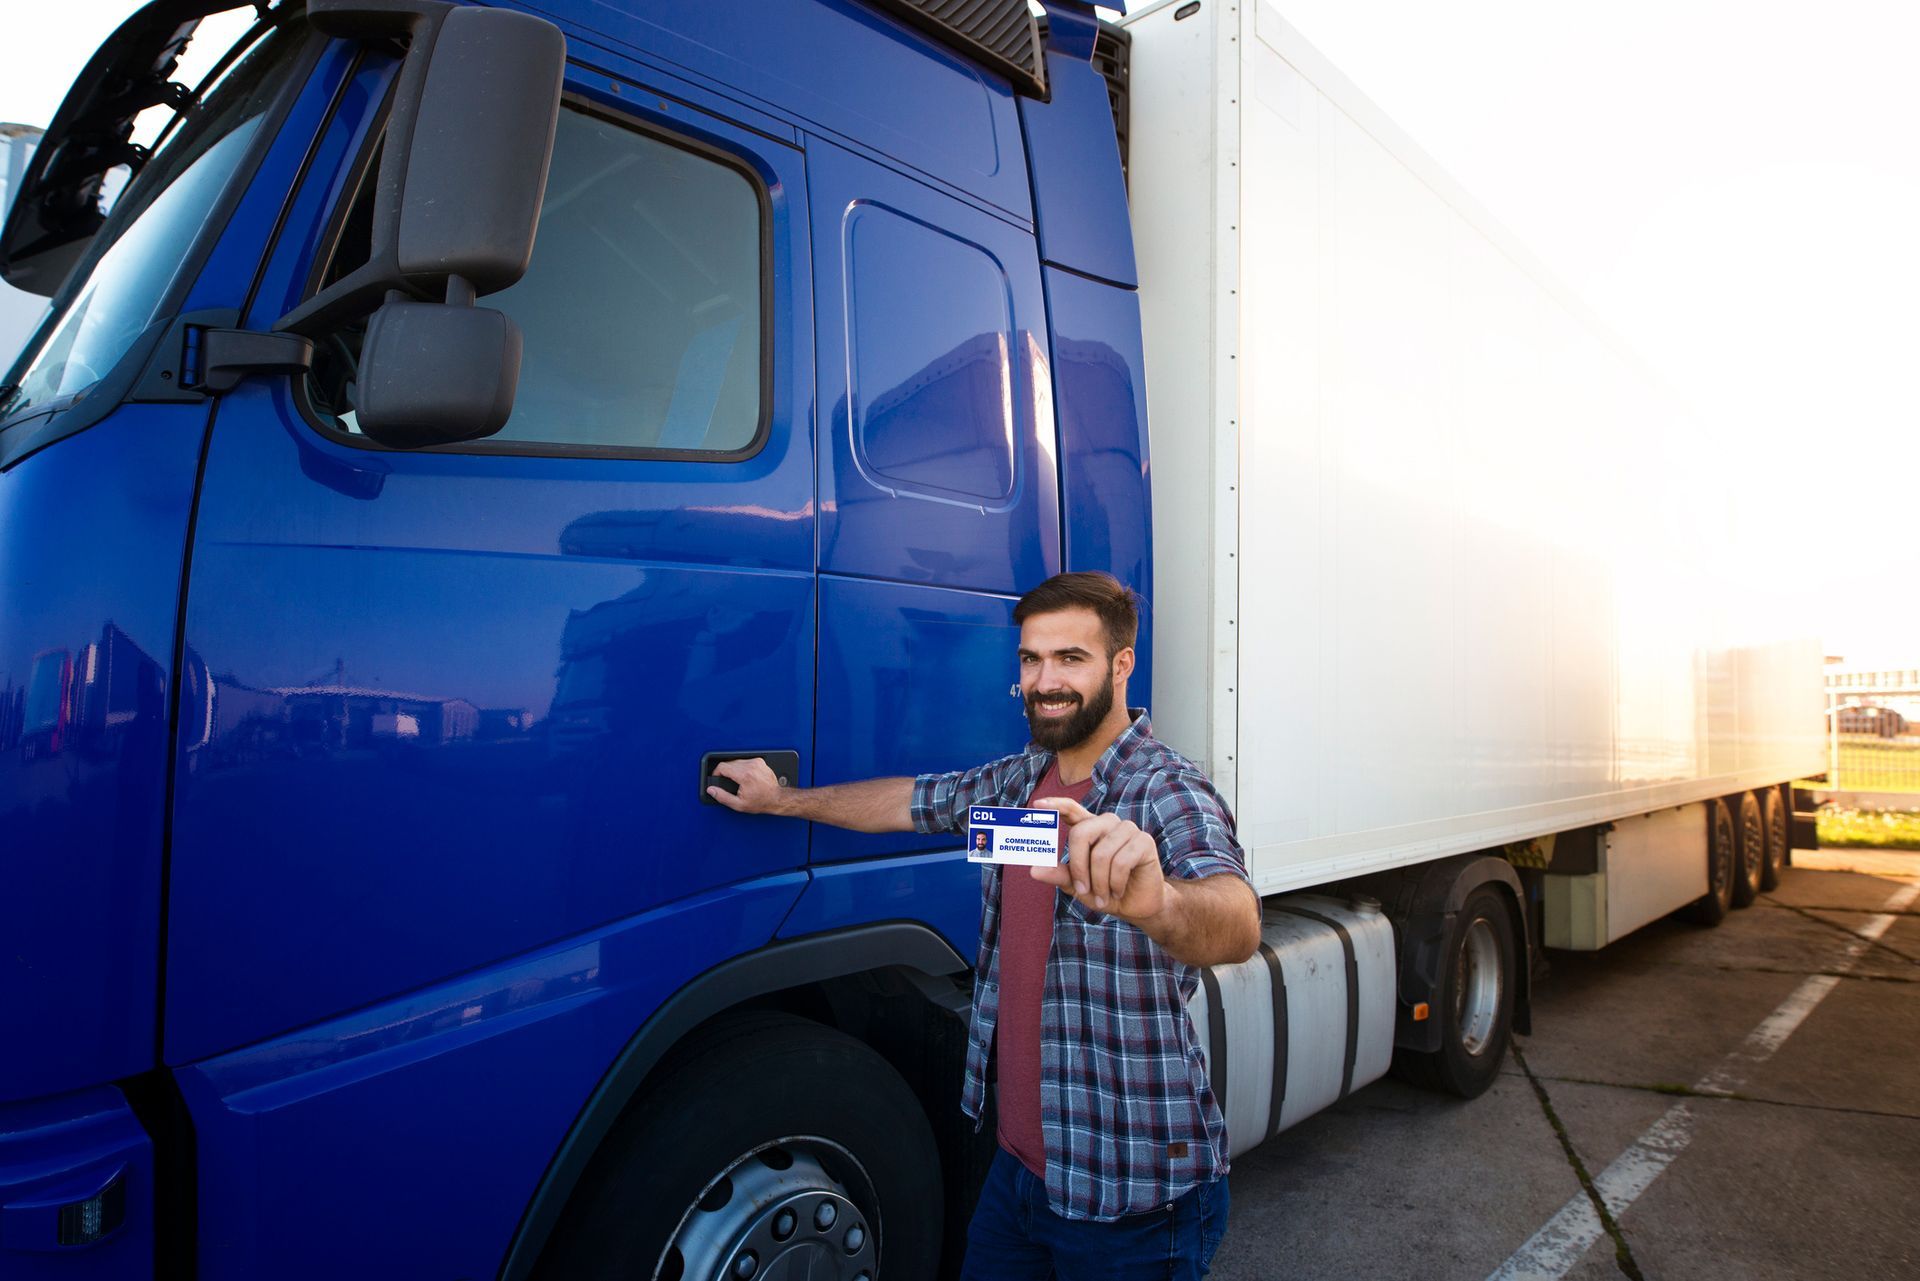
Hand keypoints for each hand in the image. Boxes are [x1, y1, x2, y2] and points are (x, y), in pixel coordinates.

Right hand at [707, 757, 787, 813]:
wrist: (776, 798)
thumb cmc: (760, 802)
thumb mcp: (738, 804)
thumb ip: (722, 796)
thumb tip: (711, 790)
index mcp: (744, 775)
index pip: (723, 766)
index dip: (716, 772)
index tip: (716, 777)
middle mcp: (751, 766)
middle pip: (729, 763)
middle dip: (725, 772)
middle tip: (728, 782)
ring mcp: (756, 762)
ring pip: (736, 761)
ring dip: (734, 769)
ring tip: (738, 780)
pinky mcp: (760, 761)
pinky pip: (745, 761)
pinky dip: (742, 767)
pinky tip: (745, 776)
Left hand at [1030, 796, 1166, 923]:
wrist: (1136, 906)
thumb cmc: (1105, 891)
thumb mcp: (1077, 886)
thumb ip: (1059, 875)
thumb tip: (1033, 870)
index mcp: (1090, 828)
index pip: (1072, 809)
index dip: (1056, 804)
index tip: (1037, 804)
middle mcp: (1108, 823)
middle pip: (1080, 833)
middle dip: (1078, 867)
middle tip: (1082, 890)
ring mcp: (1127, 829)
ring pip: (1101, 853)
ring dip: (1099, 882)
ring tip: (1103, 896)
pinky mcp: (1144, 841)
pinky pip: (1121, 862)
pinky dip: (1115, 884)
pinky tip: (1117, 891)